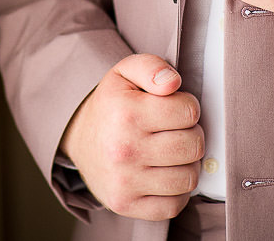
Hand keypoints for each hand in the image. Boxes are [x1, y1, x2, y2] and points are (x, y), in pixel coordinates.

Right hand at [59, 54, 202, 220]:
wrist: (80, 140)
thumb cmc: (112, 106)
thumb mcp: (125, 73)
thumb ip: (152, 66)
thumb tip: (173, 83)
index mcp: (126, 113)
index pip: (190, 112)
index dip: (187, 107)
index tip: (173, 109)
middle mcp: (123, 149)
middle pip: (193, 145)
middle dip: (191, 135)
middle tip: (174, 131)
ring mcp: (124, 181)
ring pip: (188, 178)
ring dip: (186, 164)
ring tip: (170, 153)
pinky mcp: (126, 205)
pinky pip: (174, 206)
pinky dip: (176, 192)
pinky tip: (164, 175)